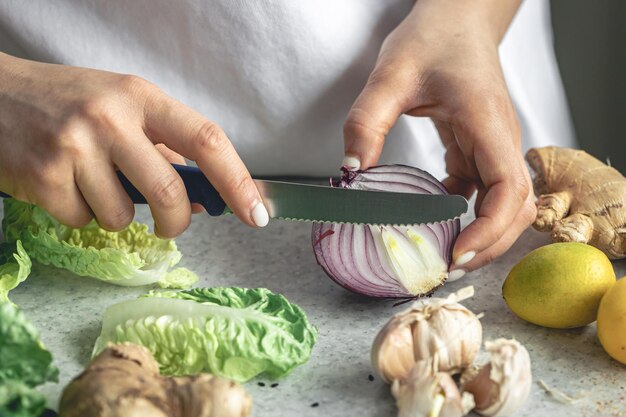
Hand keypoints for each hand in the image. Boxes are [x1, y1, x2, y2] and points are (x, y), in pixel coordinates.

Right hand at [0, 53, 268, 237]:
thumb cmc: (69, 103)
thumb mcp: (122, 108)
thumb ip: (165, 148)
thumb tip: (206, 198)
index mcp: (141, 96)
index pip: (206, 139)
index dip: (238, 180)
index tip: (256, 212)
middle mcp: (110, 118)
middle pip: (170, 192)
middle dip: (177, 222)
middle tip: (170, 226)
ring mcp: (75, 147)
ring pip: (124, 217)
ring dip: (117, 214)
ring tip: (92, 183)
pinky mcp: (44, 178)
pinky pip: (84, 222)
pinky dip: (81, 214)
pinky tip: (65, 185)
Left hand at [343, 0, 535, 273]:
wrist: (456, 19)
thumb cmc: (434, 38)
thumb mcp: (391, 76)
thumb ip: (367, 123)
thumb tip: (351, 174)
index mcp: (487, 124)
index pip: (510, 190)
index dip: (489, 229)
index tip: (457, 252)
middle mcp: (500, 141)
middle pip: (517, 210)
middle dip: (488, 245)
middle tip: (447, 267)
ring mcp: (493, 148)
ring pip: (505, 206)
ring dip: (481, 234)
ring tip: (444, 254)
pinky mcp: (479, 150)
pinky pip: (482, 193)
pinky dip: (465, 214)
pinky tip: (435, 218)